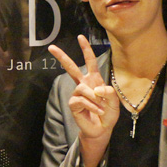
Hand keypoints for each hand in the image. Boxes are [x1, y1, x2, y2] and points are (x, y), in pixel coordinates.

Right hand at [48, 35, 118, 166]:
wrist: (102, 129)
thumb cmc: (108, 114)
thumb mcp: (115, 102)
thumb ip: (109, 93)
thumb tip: (95, 88)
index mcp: (94, 80)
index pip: (90, 62)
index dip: (86, 49)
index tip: (80, 37)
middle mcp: (84, 84)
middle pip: (71, 68)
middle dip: (62, 57)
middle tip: (51, 47)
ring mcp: (77, 94)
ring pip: (82, 88)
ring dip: (94, 98)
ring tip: (101, 107)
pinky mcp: (73, 104)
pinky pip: (81, 100)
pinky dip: (91, 105)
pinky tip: (96, 111)